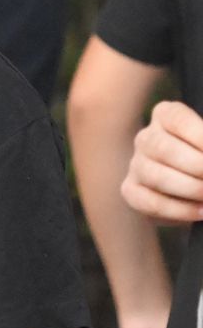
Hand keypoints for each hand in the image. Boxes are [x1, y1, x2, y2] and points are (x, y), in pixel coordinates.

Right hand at [122, 101, 202, 223]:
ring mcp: (136, 165)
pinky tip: (201, 211)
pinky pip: (150, 202)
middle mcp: (146, 138)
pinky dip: (179, 210)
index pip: (177, 119)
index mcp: (165, 116)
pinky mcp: (131, 191)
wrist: (191, 184)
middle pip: (164, 148)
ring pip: (156, 176)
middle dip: (198, 166)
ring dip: (190, 188)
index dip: (201, 136)